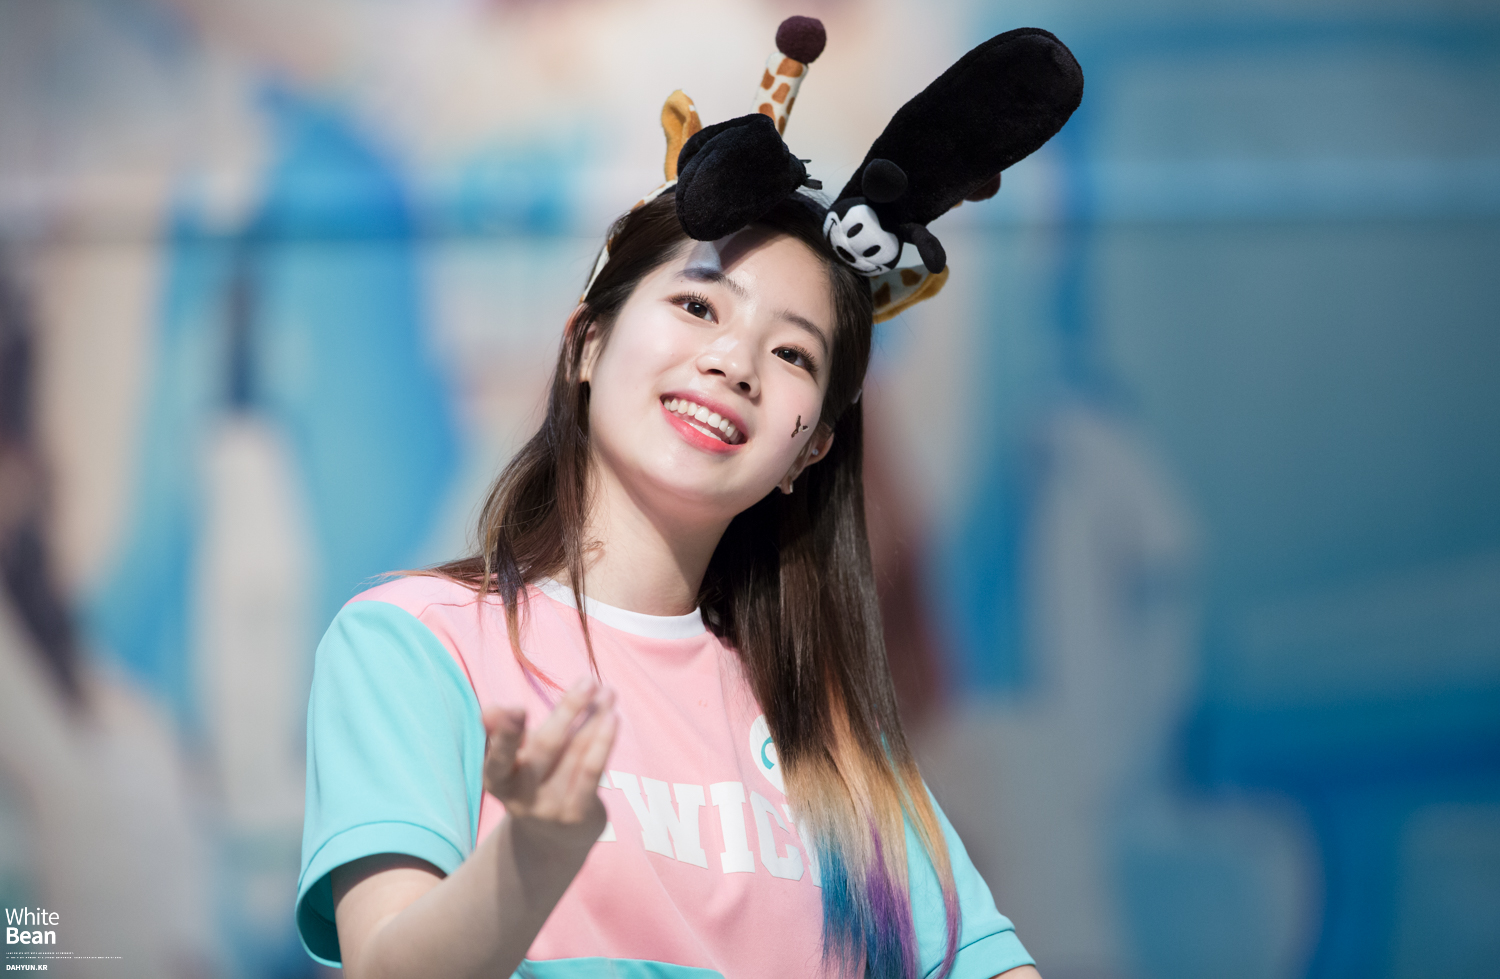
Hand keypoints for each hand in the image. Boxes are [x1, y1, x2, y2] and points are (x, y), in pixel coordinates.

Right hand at [482, 678, 617, 855]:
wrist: (552, 840)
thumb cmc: (531, 782)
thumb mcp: (512, 759)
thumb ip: (504, 733)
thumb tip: (490, 710)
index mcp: (497, 780)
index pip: (499, 757)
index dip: (506, 734)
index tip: (516, 708)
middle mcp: (521, 797)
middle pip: (545, 748)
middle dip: (567, 711)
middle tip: (588, 681)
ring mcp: (550, 809)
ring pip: (575, 753)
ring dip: (594, 718)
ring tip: (608, 691)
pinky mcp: (577, 814)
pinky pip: (592, 772)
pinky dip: (603, 743)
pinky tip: (613, 718)